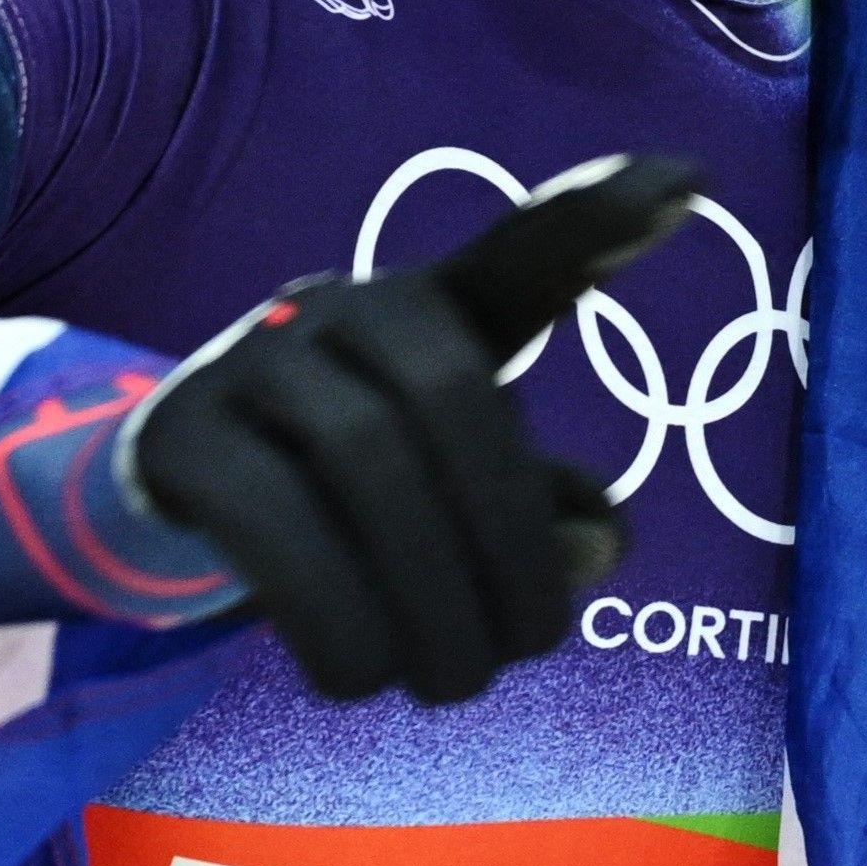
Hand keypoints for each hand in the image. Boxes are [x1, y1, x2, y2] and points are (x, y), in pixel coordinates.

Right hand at [118, 157, 695, 703]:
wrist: (178, 507)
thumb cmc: (359, 499)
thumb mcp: (463, 502)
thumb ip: (549, 518)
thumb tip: (599, 547)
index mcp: (440, 310)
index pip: (525, 254)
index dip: (600, 221)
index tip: (689, 184)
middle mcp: (348, 305)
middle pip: (458, 396)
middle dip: (510, 539)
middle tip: (529, 645)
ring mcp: (250, 356)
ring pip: (366, 460)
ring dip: (427, 599)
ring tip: (450, 680)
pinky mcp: (177, 435)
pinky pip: (268, 522)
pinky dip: (334, 617)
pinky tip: (358, 673)